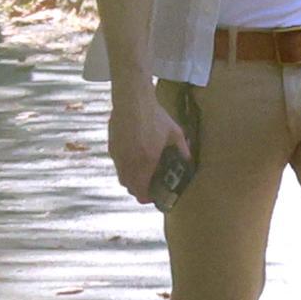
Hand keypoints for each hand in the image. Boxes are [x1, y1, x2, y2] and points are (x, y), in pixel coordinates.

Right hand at [108, 89, 190, 203]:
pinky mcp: (112, 148)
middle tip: (149, 185)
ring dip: (132, 179)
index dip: (147, 197)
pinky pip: (118, 165)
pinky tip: (135, 156)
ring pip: (122, 177)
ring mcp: (119, 156)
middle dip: (139, 189)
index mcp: (146, 161)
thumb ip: (182, 149)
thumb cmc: (155, 117)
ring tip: (143, 171)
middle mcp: (130, 163)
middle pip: (130, 187)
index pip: (141, 191)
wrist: (133, 102)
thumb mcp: (175, 133)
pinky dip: (125, 167)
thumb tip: (188, 161)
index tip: (153, 196)